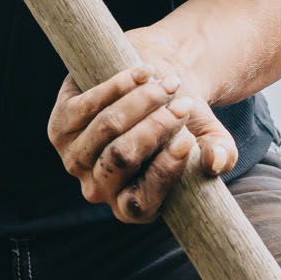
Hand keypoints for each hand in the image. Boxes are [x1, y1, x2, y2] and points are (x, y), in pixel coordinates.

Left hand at [47, 31, 239, 224]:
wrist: (157, 81)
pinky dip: (119, 85)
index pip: (141, 200)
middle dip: (156, 127)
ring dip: (142, 101)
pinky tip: (145, 72)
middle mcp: (97, 189)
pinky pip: (87, 105)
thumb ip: (220, 153)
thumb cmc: (183, 120)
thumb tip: (217, 162)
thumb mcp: (206, 137)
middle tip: (184, 104)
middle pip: (122, 157)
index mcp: (131, 207)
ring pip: (107, 128)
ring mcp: (74, 158)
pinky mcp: (60, 125)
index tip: (188, 140)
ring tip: (170, 84)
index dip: (165, 170)